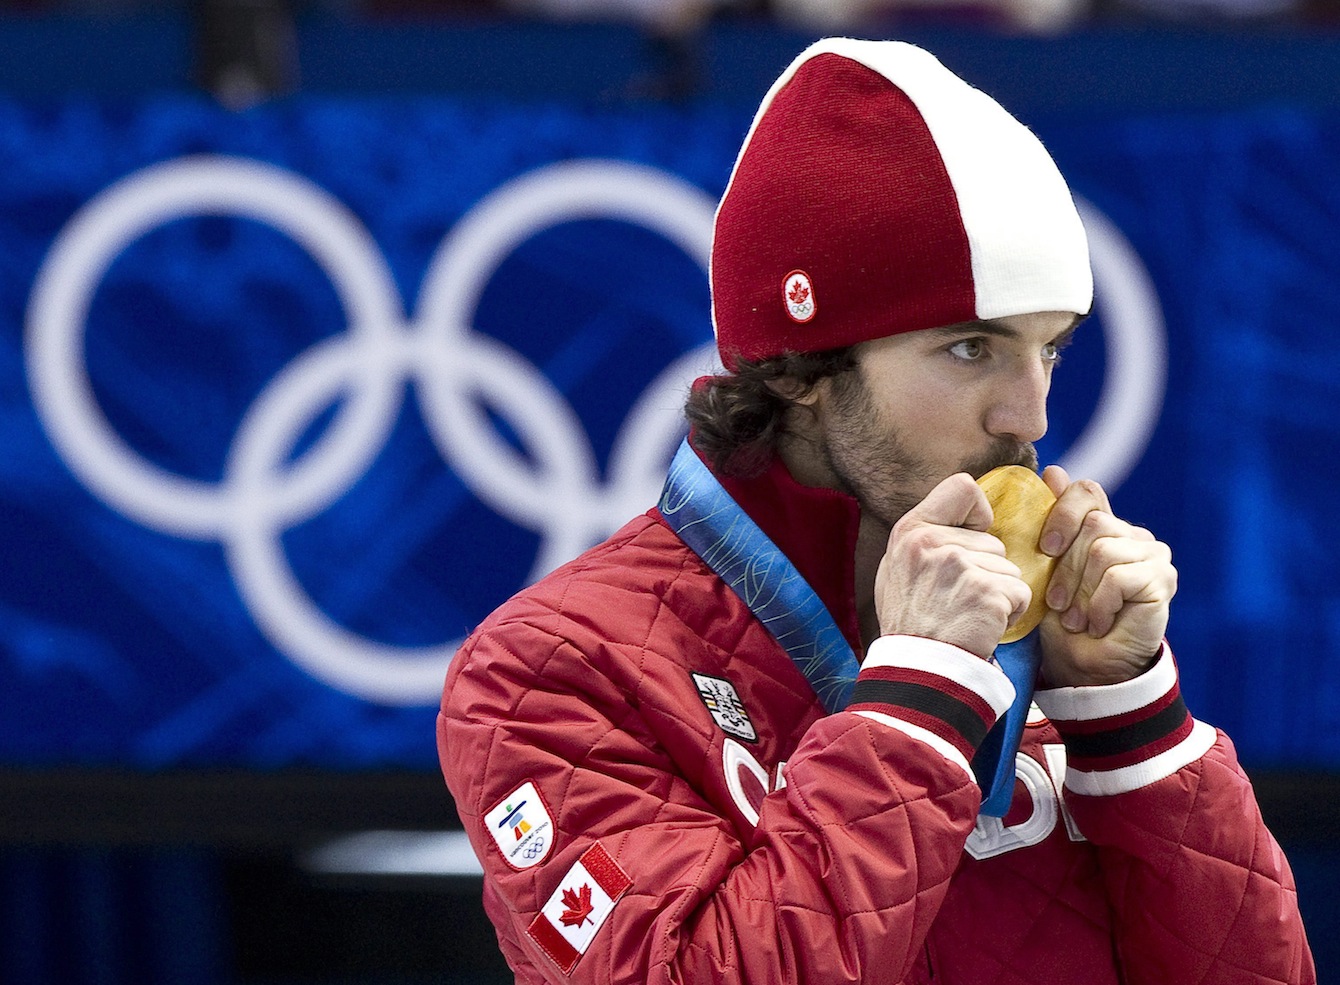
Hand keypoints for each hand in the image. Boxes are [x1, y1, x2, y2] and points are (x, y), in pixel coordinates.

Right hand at [875, 473, 1031, 659]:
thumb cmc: (910, 622)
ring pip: (1009, 569)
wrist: (917, 670)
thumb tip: (961, 520)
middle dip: (986, 571)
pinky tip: (983, 626)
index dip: (977, 513)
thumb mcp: (898, 569)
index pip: (963, 487)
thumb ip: (925, 539)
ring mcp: (960, 566)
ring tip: (967, 614)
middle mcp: (933, 542)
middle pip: (993, 542)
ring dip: (998, 594)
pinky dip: (1011, 613)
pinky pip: (1021, 593)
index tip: (971, 537)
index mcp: (911, 530)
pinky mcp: (987, 592)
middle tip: (958, 599)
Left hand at [1036, 465, 1176, 685]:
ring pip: (1103, 550)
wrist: (1085, 666)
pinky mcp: (1162, 579)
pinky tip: (1097, 623)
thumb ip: (1052, 522)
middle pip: (1091, 525)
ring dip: (1080, 591)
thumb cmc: (1061, 619)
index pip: (1086, 491)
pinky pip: (1119, 576)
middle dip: (1065, 569)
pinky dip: (1099, 604)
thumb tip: (1053, 471)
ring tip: (1075, 618)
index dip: (1062, 513)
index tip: (1045, 549)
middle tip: (1058, 604)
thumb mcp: (1045, 568)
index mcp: (1103, 526)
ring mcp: (1152, 555)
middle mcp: (1131, 535)